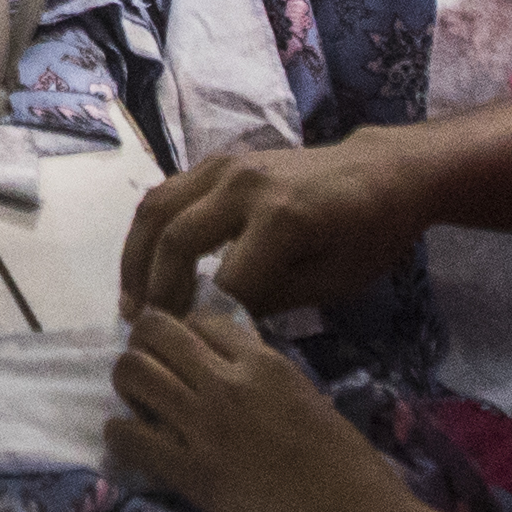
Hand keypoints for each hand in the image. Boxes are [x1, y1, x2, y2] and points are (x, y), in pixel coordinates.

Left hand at [102, 306, 425, 511]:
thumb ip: (266, 381)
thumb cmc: (354, 473)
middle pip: (153, 332)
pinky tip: (136, 448)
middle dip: (144, 347)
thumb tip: (232, 374)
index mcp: (266, 363)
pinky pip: (128, 437)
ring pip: (131, 372)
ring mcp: (207, 427)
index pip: (199, 319)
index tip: (185, 359)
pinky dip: (121, 437)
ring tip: (141, 408)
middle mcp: (229, 383)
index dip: (185, 336)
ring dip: (128, 386)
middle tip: (152, 376)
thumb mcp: (309, 401)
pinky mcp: (194, 475)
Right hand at [117, 134, 438, 323]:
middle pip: (176, 239)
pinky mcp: (215, 160)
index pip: (224, 280)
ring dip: (136, 258)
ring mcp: (224, 166)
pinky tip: (145, 265)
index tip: (189, 351)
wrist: (380, 171)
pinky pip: (166, 193)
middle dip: (155, 290)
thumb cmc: (368, 234)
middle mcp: (244, 185)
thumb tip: (218, 323)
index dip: (202, 320)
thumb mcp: (334, 281)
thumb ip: (273, 299)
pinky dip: (148, 231)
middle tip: (144, 331)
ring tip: (131, 301)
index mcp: (282, 219)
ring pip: (156, 209)